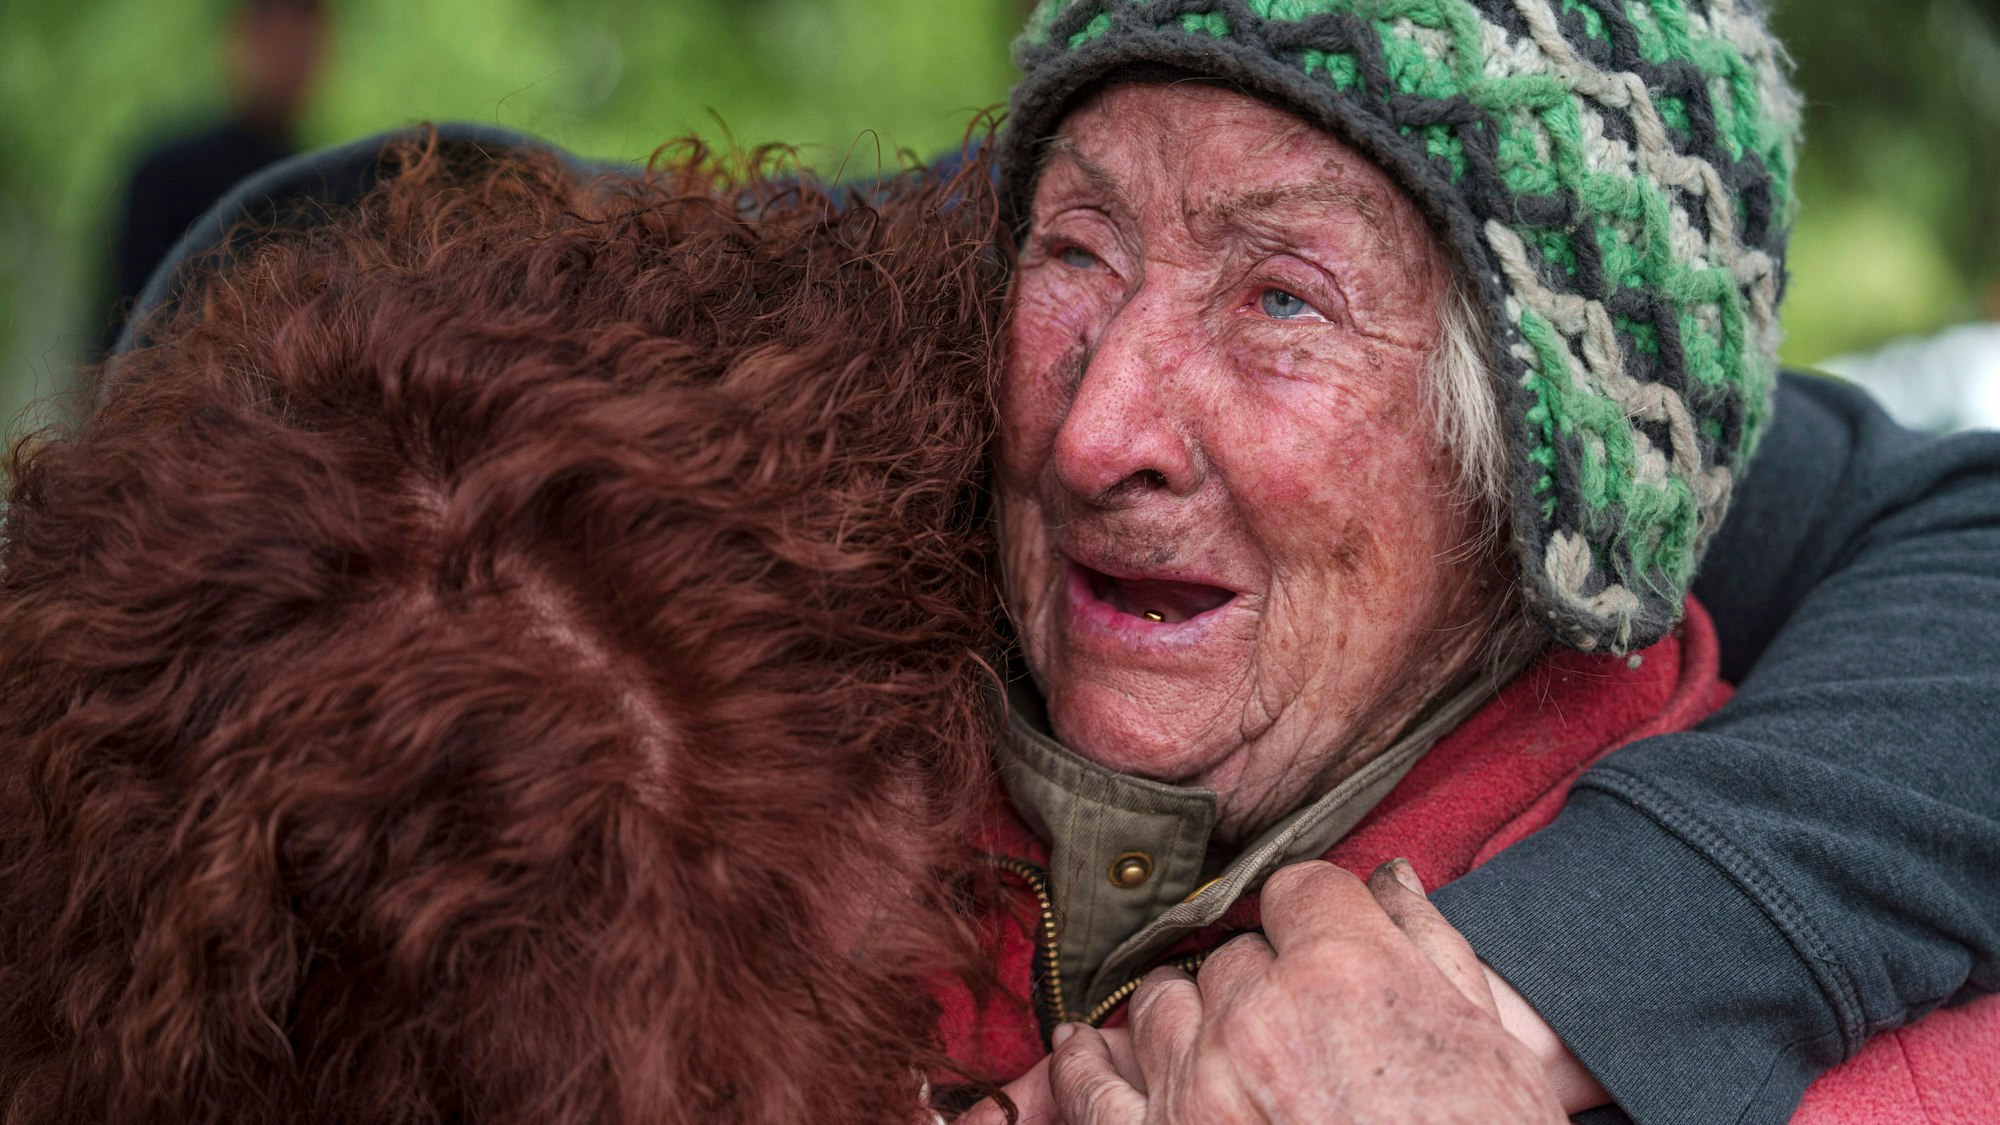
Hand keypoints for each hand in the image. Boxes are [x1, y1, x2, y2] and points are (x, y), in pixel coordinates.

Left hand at [1010, 860, 1570, 1123]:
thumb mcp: (1493, 1050)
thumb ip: (1431, 948)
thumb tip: (1393, 880)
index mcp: (1345, 973)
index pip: (1300, 889)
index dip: (1317, 917)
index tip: (1326, 943)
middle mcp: (1258, 1017)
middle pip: (1234, 955)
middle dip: (1265, 980)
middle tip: (1299, 1027)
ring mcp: (1198, 1086)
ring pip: (1161, 1003)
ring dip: (1189, 1015)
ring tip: (1215, 1039)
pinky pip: (1091, 1091)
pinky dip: (1078, 1065)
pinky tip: (1079, 1046)